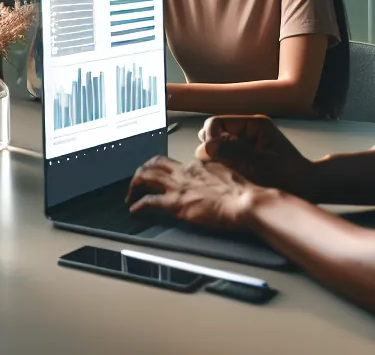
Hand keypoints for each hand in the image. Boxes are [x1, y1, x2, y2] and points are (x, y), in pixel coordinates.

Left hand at [125, 155, 262, 231]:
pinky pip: (150, 201)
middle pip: (155, 163)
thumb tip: (213, 177)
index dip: (166, 171)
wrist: (245, 201)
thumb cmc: (242, 192)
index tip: (163, 178)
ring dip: (134, 185)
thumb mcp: (228, 173)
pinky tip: (134, 210)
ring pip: (146, 177)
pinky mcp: (176, 204)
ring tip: (129, 195)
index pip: (175, 164)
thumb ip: (215, 172)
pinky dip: (138, 205)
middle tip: (137, 181)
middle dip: (143, 170)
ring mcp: (179, 187)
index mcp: (198, 164)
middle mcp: (185, 171)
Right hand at [196, 114, 315, 195]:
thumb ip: (234, 152)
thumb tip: (205, 148)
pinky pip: (221, 158)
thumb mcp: (262, 162)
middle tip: (215, 165)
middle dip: (209, 147)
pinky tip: (225, 178)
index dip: (209, 137)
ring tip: (220, 172)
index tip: (209, 155)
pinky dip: (218, 166)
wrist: (307, 187)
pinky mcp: (241, 158)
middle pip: (212, 132)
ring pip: (214, 145)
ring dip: (212, 157)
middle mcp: (245, 131)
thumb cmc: (290, 174)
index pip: (216, 122)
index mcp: (253, 124)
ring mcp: (243, 144)